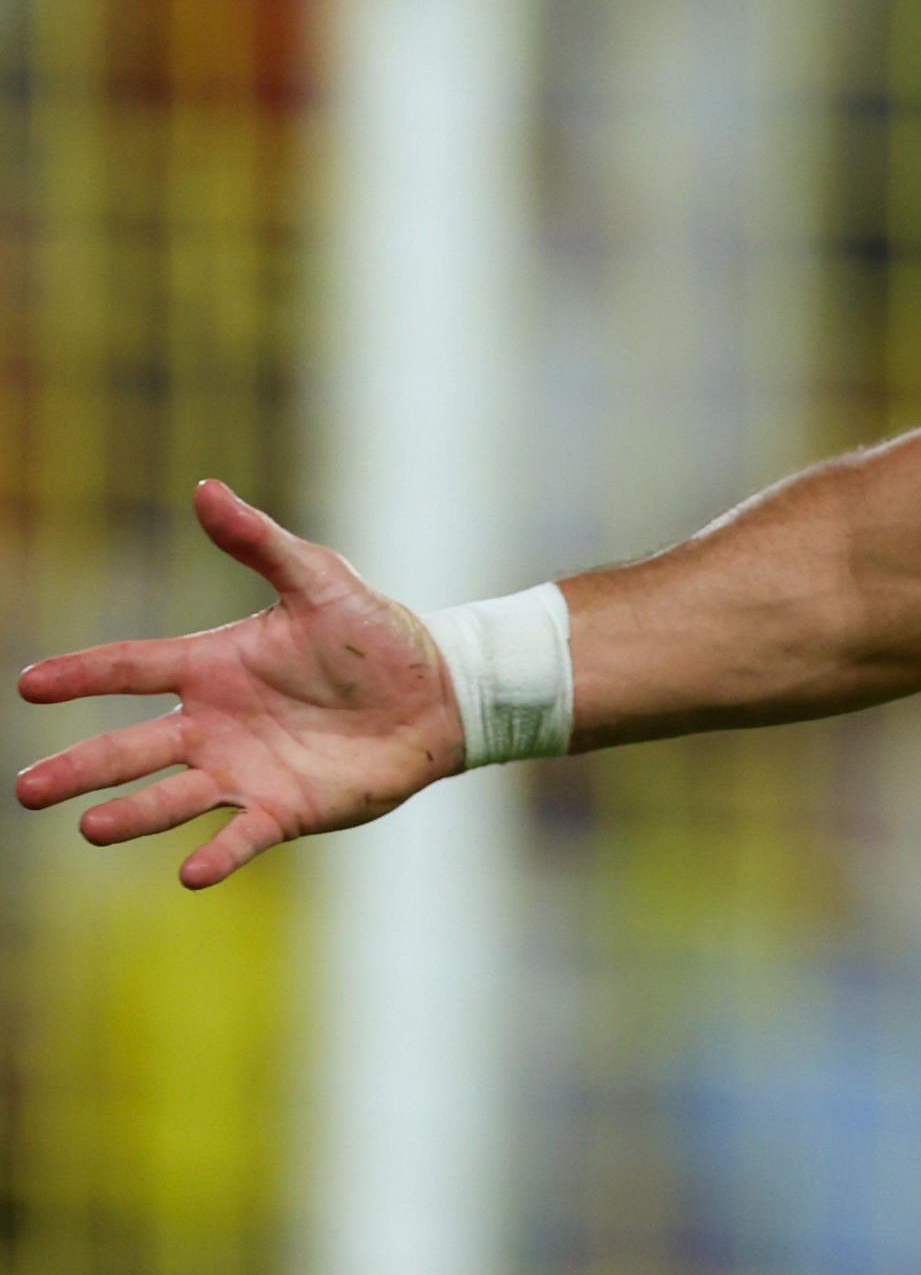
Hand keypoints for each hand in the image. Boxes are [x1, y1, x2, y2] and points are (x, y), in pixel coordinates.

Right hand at [16, 481, 463, 887]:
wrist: (438, 691)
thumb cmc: (374, 634)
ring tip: (90, 826)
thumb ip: (260, 543)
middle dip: (80, 767)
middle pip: (132, 748)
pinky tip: (190, 873)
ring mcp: (244, 771)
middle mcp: (213, 724)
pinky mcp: (285, 809)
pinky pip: (242, 836)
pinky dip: (218, 854)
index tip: (30, 684)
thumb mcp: (320, 579)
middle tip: (27, 790)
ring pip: (171, 797)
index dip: (82, 675)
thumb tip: (206, 488)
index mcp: (212, 666)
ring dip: (131, 814)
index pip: (132, 667)